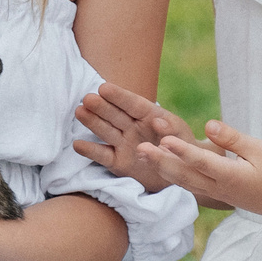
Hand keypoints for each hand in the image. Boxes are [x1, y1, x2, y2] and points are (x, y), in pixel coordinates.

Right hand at [74, 82, 194, 190]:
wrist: (183, 172)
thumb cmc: (183, 148)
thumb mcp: (184, 138)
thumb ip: (172, 129)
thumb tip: (157, 120)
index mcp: (149, 115)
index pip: (133, 104)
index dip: (118, 96)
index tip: (103, 88)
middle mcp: (132, 127)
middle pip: (115, 115)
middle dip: (101, 107)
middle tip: (87, 98)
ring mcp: (124, 144)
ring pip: (106, 131)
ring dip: (92, 122)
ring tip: (80, 112)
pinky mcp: (118, 162)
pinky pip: (103, 155)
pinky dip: (91, 151)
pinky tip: (77, 144)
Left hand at [140, 120, 261, 218]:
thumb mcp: (260, 150)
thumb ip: (232, 138)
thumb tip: (208, 125)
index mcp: (231, 176)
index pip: (201, 162)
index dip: (182, 150)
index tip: (164, 139)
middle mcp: (218, 188)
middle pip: (184, 175)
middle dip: (160, 161)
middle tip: (140, 148)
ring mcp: (214, 194)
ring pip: (183, 181)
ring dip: (162, 168)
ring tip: (142, 154)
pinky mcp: (213, 195)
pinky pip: (188, 185)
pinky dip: (172, 175)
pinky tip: (159, 164)